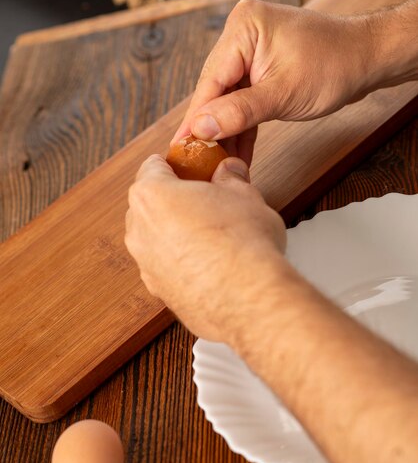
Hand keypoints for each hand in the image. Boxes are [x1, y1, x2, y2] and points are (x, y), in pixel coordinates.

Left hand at [125, 154, 285, 343]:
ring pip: (156, 238)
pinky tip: (211, 263)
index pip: (153, 165)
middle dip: (174, 200)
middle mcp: (139, 229)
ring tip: (212, 234)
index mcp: (151, 195)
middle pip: (150, 203)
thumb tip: (230, 172)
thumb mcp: (245, 194)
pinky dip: (183, 263)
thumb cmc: (243, 243)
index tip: (194, 168)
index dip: (178, 164)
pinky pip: (166, 267)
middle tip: (206, 200)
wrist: (249, 298)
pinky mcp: (158, 291)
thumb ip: (231, 178)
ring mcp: (145, 264)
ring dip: (176, 233)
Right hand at [172, 0, 373, 163]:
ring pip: (229, 99)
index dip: (195, 118)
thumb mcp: (283, 94)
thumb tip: (201, 128)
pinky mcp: (261, 67)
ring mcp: (251, 50)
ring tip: (216, 165)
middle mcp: (242, 34)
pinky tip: (236, 153)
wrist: (368, 59)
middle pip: (216, 90)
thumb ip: (239, 112)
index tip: (179, 147)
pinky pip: (245, 99)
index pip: (211, 80)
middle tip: (195, 162)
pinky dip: (243, 125)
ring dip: (227, 131)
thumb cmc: (335, 66)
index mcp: (243, 28)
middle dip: (210, 128)